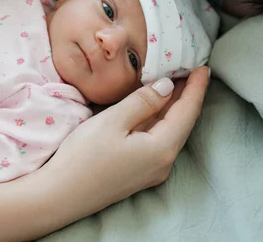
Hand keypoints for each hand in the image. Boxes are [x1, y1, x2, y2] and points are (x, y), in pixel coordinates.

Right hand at [41, 67, 209, 208]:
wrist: (59, 196)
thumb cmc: (83, 157)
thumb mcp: (113, 121)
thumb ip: (143, 102)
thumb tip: (167, 86)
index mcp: (162, 148)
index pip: (187, 112)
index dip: (196, 88)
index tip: (202, 67)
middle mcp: (163, 162)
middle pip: (182, 123)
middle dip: (187, 96)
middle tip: (188, 69)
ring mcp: (151, 170)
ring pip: (170, 132)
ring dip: (173, 107)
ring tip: (174, 82)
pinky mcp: (139, 172)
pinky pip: (158, 140)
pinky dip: (160, 120)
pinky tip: (154, 108)